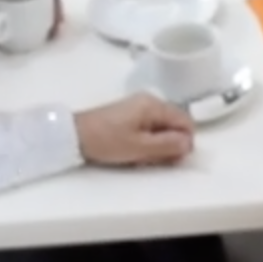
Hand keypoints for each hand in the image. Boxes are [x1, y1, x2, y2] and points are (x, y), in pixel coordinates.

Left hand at [74, 94, 194, 166]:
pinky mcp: (130, 114)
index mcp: (154, 105)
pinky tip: (136, 150)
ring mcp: (139, 107)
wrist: (74, 136)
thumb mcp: (139, 147)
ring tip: (143, 156)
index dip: (185, 142)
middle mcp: (150, 101)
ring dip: (159, 144)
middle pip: (175, 123)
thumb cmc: (106, 141)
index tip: (174, 159)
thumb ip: (167, 145)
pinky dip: (148, 140)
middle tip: (157, 160)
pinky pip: (150, 127)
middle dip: (171, 143)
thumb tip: (189, 143)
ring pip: (163, 127)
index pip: (185, 121)